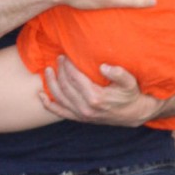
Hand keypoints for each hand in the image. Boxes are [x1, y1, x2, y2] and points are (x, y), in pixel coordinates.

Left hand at [39, 55, 164, 125]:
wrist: (133, 114)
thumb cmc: (130, 95)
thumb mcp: (129, 82)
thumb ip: (119, 73)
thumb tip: (104, 67)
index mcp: (96, 97)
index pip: (75, 78)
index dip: (68, 66)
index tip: (65, 56)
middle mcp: (86, 108)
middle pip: (65, 86)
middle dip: (60, 71)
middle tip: (59, 59)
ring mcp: (81, 115)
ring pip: (59, 98)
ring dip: (51, 83)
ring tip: (47, 70)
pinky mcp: (80, 118)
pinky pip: (60, 112)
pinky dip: (48, 105)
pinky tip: (41, 96)